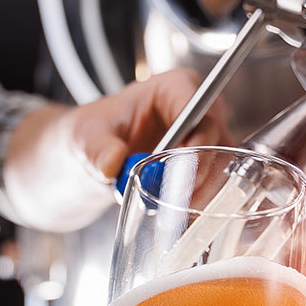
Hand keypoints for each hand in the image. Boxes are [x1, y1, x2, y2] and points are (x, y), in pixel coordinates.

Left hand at [3, 69, 231, 232]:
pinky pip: (215, 186)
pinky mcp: (205, 168)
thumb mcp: (85, 138)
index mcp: (174, 87)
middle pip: (218, 140)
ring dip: (200, 193)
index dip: (193, 141)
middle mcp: (200, 111)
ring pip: (221, 167)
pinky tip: (178, 217)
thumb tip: (111, 165)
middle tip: (174, 199)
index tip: (175, 171)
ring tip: (169, 211)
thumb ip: (98, 150)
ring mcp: (207, 141)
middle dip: (198, 173)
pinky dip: (198, 204)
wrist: (88, 159)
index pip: (199, 108)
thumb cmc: (90, 135)